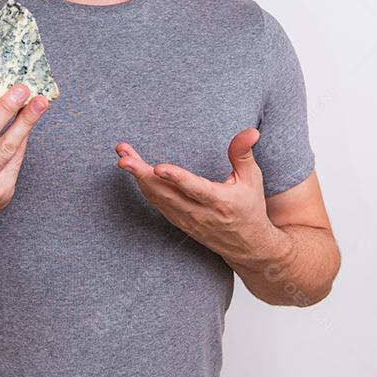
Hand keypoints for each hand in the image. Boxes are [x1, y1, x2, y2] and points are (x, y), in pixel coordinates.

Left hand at [116, 127, 275, 262]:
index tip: (158, 167)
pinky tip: (134, 170)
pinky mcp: (177, 221)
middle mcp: (199, 213)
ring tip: (123, 156)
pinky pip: (156, 203)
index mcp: (219, 201)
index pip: (194, 188)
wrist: (246, 246)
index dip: (176, 178)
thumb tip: (251, 130)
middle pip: (166, 193)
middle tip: (124, 159)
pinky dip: (143, 187)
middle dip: (142, 175)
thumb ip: (243, 154)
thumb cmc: (250, 208)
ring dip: (138, 177)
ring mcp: (185, 219)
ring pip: (156, 198)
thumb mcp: (252, 180)